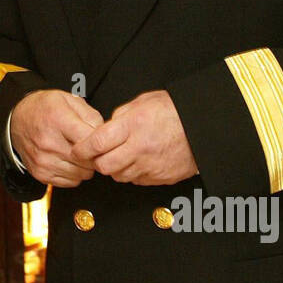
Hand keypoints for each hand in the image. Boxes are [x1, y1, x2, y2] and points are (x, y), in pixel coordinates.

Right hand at [10, 90, 103, 187]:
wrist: (17, 120)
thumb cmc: (46, 108)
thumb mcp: (69, 100)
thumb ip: (91, 116)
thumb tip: (106, 136)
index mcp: (57, 119)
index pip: (90, 140)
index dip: (102, 143)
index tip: (102, 140)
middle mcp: (48, 142)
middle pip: (88, 160)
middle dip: (95, 156)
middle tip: (92, 148)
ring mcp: (43, 160)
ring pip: (81, 174)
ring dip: (86, 166)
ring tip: (79, 153)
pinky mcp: (41, 174)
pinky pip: (71, 182)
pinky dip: (75, 174)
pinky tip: (69, 161)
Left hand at [70, 90, 197, 185]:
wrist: (204, 127)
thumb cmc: (173, 110)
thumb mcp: (142, 102)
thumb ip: (119, 117)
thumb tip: (103, 130)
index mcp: (134, 125)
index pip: (97, 142)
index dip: (82, 148)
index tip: (77, 149)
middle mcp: (141, 147)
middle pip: (105, 165)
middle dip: (97, 161)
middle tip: (98, 154)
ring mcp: (151, 165)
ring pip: (119, 175)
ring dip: (115, 168)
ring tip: (121, 155)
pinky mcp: (160, 177)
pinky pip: (136, 180)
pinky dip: (132, 173)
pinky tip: (137, 161)